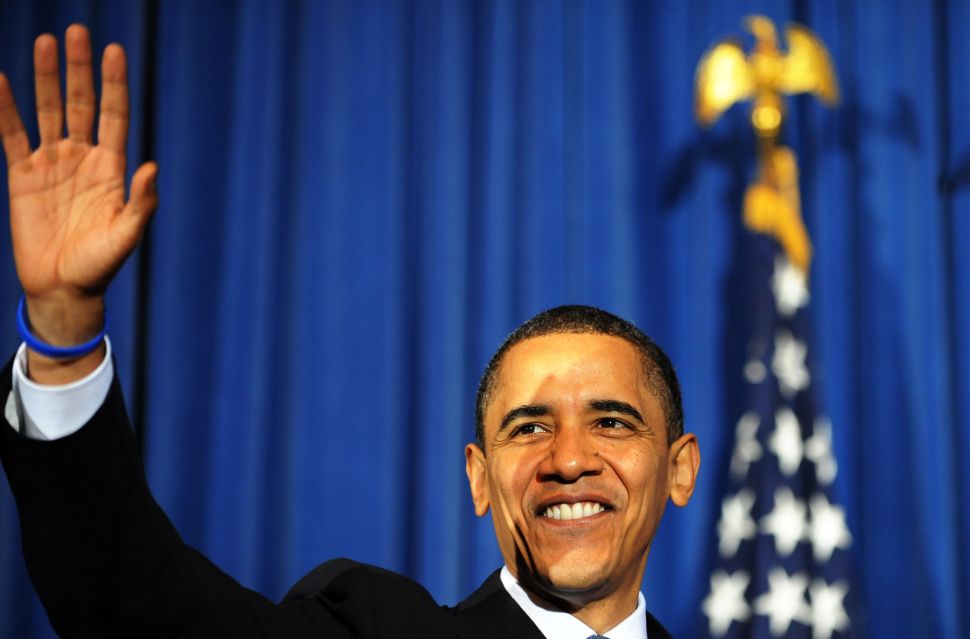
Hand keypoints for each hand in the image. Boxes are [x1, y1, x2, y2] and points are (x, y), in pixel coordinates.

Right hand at [0, 24, 156, 378]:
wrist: (63, 289)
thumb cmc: (101, 265)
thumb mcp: (126, 235)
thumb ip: (141, 203)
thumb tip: (152, 166)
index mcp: (112, 168)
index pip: (114, 115)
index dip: (114, 84)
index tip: (114, 52)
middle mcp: (83, 158)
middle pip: (82, 103)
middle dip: (80, 69)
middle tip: (77, 32)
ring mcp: (53, 164)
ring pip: (48, 111)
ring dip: (45, 78)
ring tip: (45, 41)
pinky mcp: (24, 176)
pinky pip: (12, 135)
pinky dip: (5, 110)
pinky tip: (0, 80)